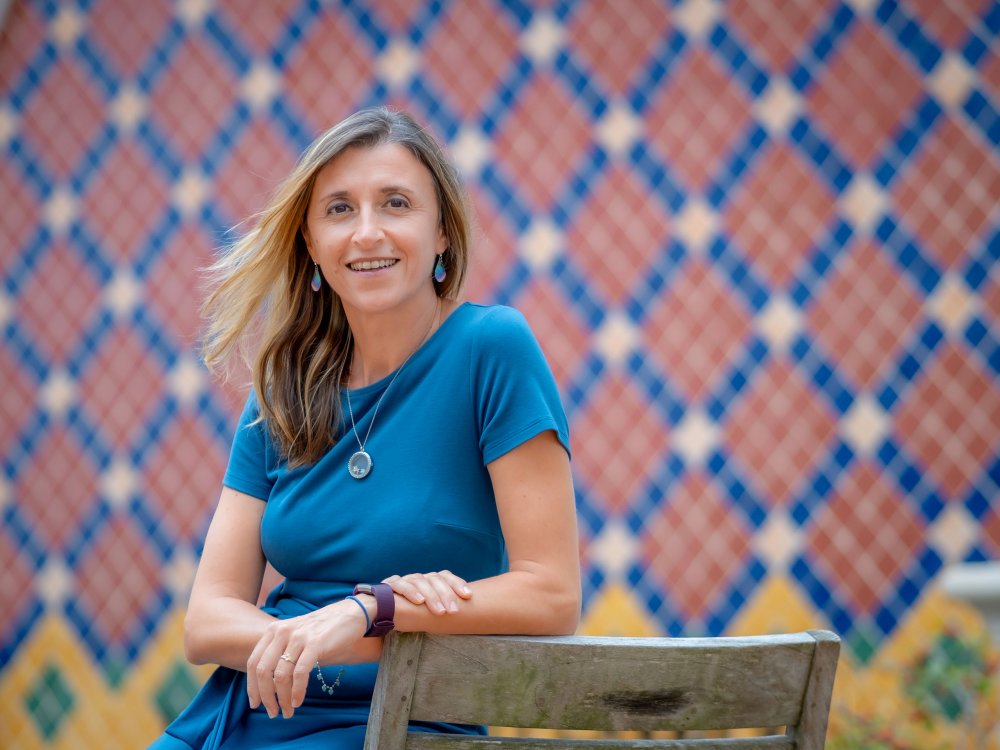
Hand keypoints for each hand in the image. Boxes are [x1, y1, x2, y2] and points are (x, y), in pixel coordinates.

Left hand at [245, 598, 367, 718]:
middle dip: (266, 696)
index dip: (252, 686)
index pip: (253, 662)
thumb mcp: (295, 635)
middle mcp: (282, 632)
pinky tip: (298, 701)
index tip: (256, 703)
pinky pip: (300, 673)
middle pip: (263, 671)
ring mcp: (298, 637)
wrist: (351, 613)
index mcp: (273, 630)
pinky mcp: (315, 643)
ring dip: (282, 699)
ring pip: (280, 675)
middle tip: (272, 712)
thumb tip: (268, 684)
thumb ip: (280, 652)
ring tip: (288, 711)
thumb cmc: (323, 629)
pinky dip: (297, 691)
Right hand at [383, 570, 471, 614]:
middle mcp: (416, 578)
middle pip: (434, 579)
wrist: (373, 617)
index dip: (457, 583)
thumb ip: (438, 612)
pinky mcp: (387, 585)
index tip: (468, 596)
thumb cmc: (403, 619)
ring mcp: (402, 580)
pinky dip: (410, 592)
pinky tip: (419, 602)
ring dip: (432, 596)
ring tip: (440, 611)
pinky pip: (400, 585)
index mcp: (426, 582)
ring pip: (420, 581)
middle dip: (446, 594)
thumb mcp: (425, 615)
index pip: (444, 576)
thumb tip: (464, 618)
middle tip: (453, 611)